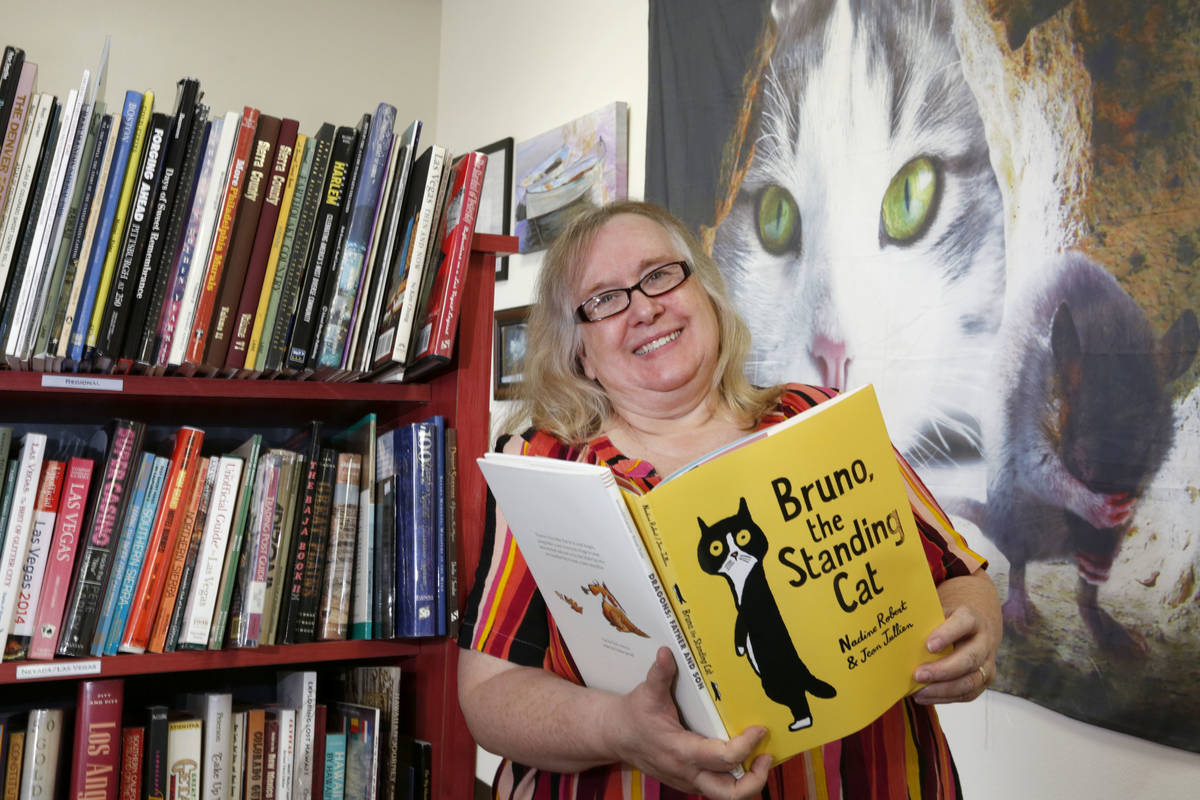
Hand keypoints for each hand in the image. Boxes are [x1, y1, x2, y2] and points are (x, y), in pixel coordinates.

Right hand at [605, 647, 771, 795]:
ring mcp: (689, 781)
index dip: (746, 746)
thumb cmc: (634, 715)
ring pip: (726, 796)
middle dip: (755, 780)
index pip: (723, 757)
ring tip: (759, 760)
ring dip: (748, 783)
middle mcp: (687, 772)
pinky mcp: (690, 782)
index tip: (760, 730)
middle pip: (730, 794)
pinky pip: (718, 788)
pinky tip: (743, 759)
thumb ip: (659, 674)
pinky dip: (735, 778)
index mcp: (681, 751)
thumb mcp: (646, 693)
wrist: (617, 736)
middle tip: (766, 757)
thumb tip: (666, 653)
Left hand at [911, 572, 1001, 704]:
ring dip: (942, 689)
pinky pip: (967, 694)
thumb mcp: (938, 613)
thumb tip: (897, 632)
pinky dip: (944, 697)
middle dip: (942, 670)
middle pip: (969, 658)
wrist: (975, 628)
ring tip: (919, 691)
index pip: (963, 624)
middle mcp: (984, 642)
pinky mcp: (983, 680)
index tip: (928, 645)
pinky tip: (924, 696)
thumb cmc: (949, 621)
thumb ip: (924, 621)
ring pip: (970, 681)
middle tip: (918, 674)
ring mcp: (987, 663)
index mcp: (971, 619)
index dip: (947, 634)